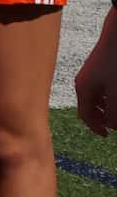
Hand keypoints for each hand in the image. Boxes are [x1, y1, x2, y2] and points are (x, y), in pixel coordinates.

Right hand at [77, 10, 116, 134]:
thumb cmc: (115, 62)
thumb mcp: (116, 92)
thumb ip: (114, 112)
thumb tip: (113, 126)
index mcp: (83, 89)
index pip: (86, 115)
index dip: (96, 127)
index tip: (107, 135)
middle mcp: (84, 82)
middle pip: (90, 107)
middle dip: (102, 117)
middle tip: (114, 125)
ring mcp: (92, 73)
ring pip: (98, 97)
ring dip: (107, 107)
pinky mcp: (101, 66)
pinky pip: (103, 87)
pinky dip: (110, 95)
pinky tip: (116, 95)